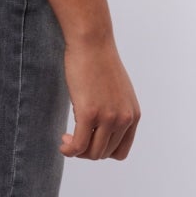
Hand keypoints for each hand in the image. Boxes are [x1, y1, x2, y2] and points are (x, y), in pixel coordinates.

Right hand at [60, 37, 140, 160]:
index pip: (120, 151)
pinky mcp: (90, 113)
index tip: (87, 140)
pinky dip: (69, 150)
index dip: (101, 151)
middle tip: (72, 138)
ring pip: (92, 153)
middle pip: (104, 154)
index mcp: (133, 115)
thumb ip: (113, 110)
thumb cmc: (99, 62)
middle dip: (86, 150)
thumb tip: (97, 130)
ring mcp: (108, 117)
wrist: (92, 42)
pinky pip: (78, 146)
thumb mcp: (116, 91)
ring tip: (66, 140)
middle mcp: (124, 119)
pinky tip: (62, 143)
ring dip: (76, 151)